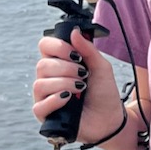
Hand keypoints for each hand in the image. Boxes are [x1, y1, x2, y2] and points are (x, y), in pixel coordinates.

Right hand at [32, 28, 125, 144]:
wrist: (110, 118)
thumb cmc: (104, 92)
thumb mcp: (101, 67)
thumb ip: (87, 49)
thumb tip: (74, 31)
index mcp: (60, 63)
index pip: (45, 46)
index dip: (58, 47)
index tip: (75, 55)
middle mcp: (49, 77)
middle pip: (42, 65)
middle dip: (66, 68)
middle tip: (83, 75)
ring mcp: (45, 96)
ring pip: (40, 83)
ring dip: (64, 84)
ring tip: (80, 88)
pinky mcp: (45, 114)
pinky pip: (39, 105)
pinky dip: (55, 100)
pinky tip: (69, 100)